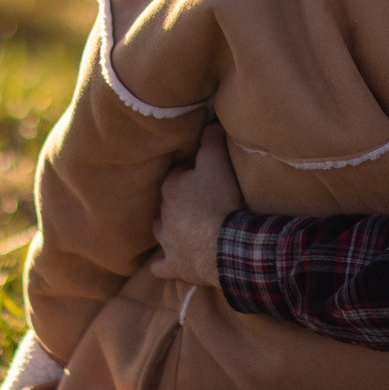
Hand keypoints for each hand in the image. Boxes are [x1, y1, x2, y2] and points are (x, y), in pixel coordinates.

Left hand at [149, 124, 242, 289]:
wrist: (227, 244)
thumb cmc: (222, 199)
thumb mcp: (218, 160)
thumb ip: (211, 138)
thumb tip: (208, 123)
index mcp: (171, 188)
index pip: (178, 174)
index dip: (192, 172)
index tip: (207, 172)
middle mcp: (164, 215)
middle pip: (169, 202)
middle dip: (181, 199)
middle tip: (202, 198)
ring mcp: (167, 243)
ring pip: (161, 230)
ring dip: (170, 227)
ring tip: (184, 226)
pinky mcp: (175, 266)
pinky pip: (161, 266)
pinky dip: (163, 264)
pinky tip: (165, 263)